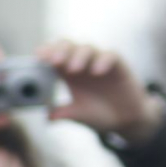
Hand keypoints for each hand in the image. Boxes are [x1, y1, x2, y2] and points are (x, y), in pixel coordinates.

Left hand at [36, 39, 165, 145]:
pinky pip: (110, 56)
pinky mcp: (118, 65)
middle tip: (54, 61)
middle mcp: (83, 64)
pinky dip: (103, 60)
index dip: (45, 52)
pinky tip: (97, 71)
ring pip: (87, 48)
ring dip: (78, 55)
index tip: (39, 59)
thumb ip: (64, 113)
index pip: (53, 54)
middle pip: (68, 45)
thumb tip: (48, 117)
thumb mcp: (79, 115)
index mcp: (68, 73)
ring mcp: (100, 63)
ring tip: (73, 69)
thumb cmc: (100, 115)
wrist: (126, 120)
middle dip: (59, 50)